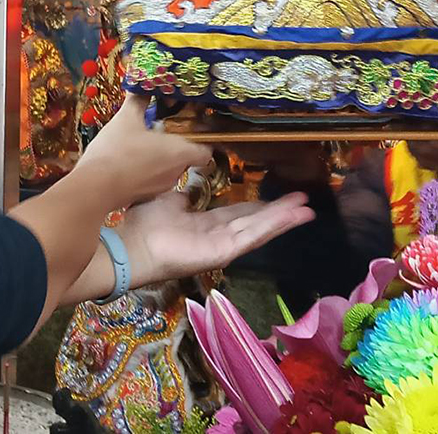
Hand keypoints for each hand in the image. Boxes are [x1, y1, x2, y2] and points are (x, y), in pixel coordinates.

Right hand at [76, 94, 213, 206]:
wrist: (95, 187)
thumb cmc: (117, 150)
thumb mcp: (126, 119)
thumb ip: (138, 101)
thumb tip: (143, 85)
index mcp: (180, 152)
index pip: (206, 151)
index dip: (203, 141)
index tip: (193, 129)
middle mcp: (176, 172)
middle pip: (187, 158)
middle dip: (177, 145)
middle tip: (164, 130)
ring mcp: (161, 187)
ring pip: (170, 169)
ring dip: (162, 157)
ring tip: (145, 143)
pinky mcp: (145, 196)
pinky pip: (154, 179)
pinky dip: (149, 170)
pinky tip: (132, 159)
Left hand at [117, 190, 314, 284]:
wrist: (131, 244)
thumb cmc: (144, 222)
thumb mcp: (171, 200)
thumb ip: (186, 196)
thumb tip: (194, 185)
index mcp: (205, 223)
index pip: (239, 213)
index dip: (260, 205)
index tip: (280, 195)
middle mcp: (217, 236)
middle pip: (255, 221)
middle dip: (279, 211)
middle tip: (304, 199)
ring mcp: (222, 246)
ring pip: (258, 229)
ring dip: (283, 218)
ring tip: (306, 208)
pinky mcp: (223, 253)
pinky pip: (251, 237)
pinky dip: (272, 226)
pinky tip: (290, 217)